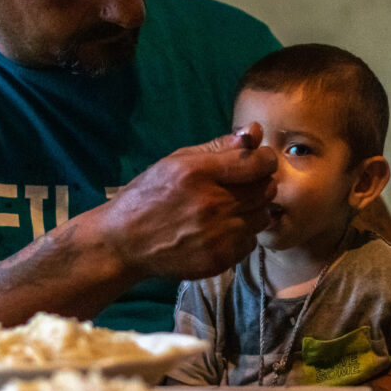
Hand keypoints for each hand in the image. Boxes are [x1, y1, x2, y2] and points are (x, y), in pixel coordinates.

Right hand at [103, 122, 276, 279]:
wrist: (124, 243)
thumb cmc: (149, 196)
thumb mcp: (176, 161)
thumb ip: (220, 147)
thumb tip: (255, 131)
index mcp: (199, 173)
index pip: (258, 163)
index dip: (265, 160)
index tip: (259, 161)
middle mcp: (212, 204)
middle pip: (266, 190)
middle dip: (260, 184)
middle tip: (242, 186)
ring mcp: (217, 235)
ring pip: (263, 217)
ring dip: (254, 210)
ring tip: (229, 209)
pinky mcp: (219, 259)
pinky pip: (250, 242)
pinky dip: (242, 235)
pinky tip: (221, 230)